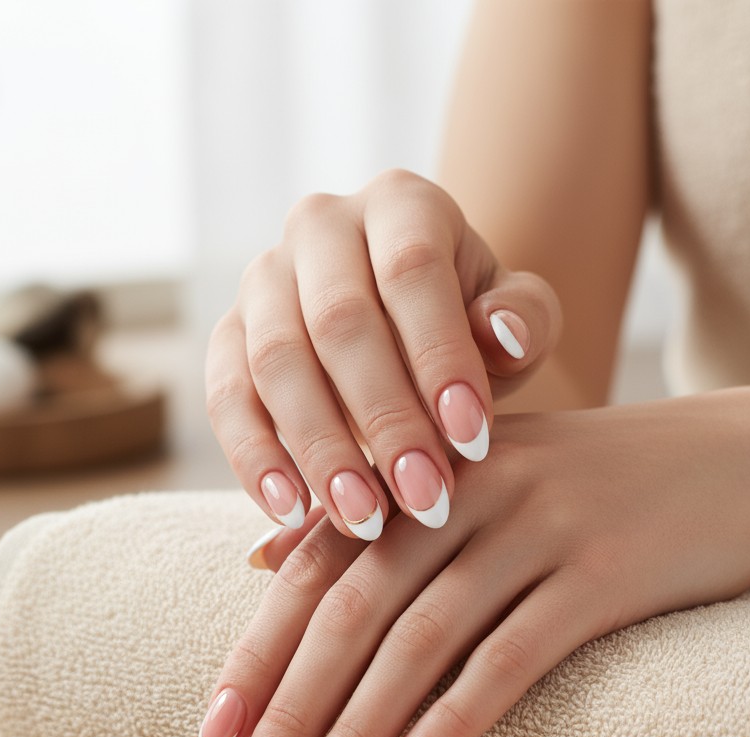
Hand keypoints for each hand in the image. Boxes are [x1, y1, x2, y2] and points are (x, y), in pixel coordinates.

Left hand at [198, 387, 749, 736]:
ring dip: (354, 734)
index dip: (258, 652)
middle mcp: (465, 490)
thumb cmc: (586, 480)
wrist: (737, 460)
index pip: (316, 567)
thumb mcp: (468, 474)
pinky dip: (451, 722)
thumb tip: (262, 561)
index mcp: (422, 466)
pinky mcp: (601, 573)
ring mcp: (536, 527)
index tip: (213, 732)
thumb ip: (368, 517)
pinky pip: (510, 659)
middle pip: (353, 611)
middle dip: (289, 710)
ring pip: (420, 642)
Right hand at [205, 168, 561, 541]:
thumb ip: (523, 321)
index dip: (439, 357)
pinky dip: (255, 459)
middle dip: (385, 421)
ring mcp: (262, 281)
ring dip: (320, 450)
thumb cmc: (469, 327)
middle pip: (340, 321)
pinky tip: (291, 513)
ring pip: (276, 362)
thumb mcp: (514, 320)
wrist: (405, 332)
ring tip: (363, 520)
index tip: (475, 442)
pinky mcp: (227, 336)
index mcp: (400, 203)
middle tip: (425, 501)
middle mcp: (319, 227)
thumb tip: (501, 333)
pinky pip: (226, 398)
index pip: (412, 269)